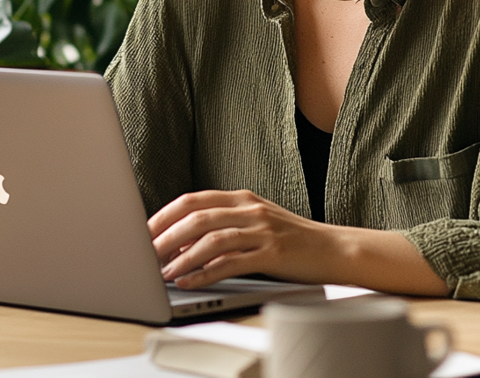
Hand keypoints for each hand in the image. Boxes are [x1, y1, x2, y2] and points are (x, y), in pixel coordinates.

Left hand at [148, 189, 330, 288]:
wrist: (334, 248)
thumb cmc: (291, 239)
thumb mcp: (256, 223)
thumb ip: (223, 226)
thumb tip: (181, 243)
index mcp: (242, 198)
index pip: (194, 199)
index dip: (166, 214)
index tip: (144, 230)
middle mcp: (249, 209)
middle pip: (198, 216)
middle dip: (166, 235)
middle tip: (145, 252)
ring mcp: (261, 230)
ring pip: (212, 237)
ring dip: (183, 257)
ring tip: (164, 273)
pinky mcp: (272, 253)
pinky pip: (231, 262)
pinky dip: (205, 273)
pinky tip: (190, 282)